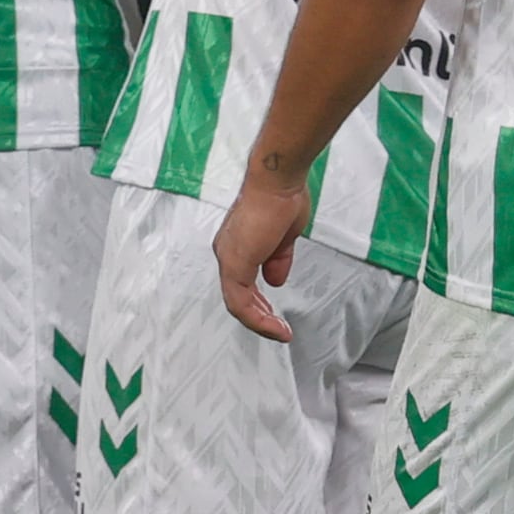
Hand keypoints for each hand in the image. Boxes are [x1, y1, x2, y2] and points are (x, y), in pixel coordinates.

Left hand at [215, 172, 311, 341]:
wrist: (279, 181)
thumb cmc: (282, 197)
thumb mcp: (285, 238)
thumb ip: (278, 260)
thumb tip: (276, 280)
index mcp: (238, 245)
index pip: (242, 283)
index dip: (259, 302)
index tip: (275, 313)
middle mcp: (228, 252)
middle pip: (238, 297)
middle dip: (260, 316)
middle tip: (278, 329)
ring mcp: (229, 258)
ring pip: (238, 304)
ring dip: (260, 322)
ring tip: (280, 332)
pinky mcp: (235, 264)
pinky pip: (241, 302)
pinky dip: (258, 318)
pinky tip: (274, 326)